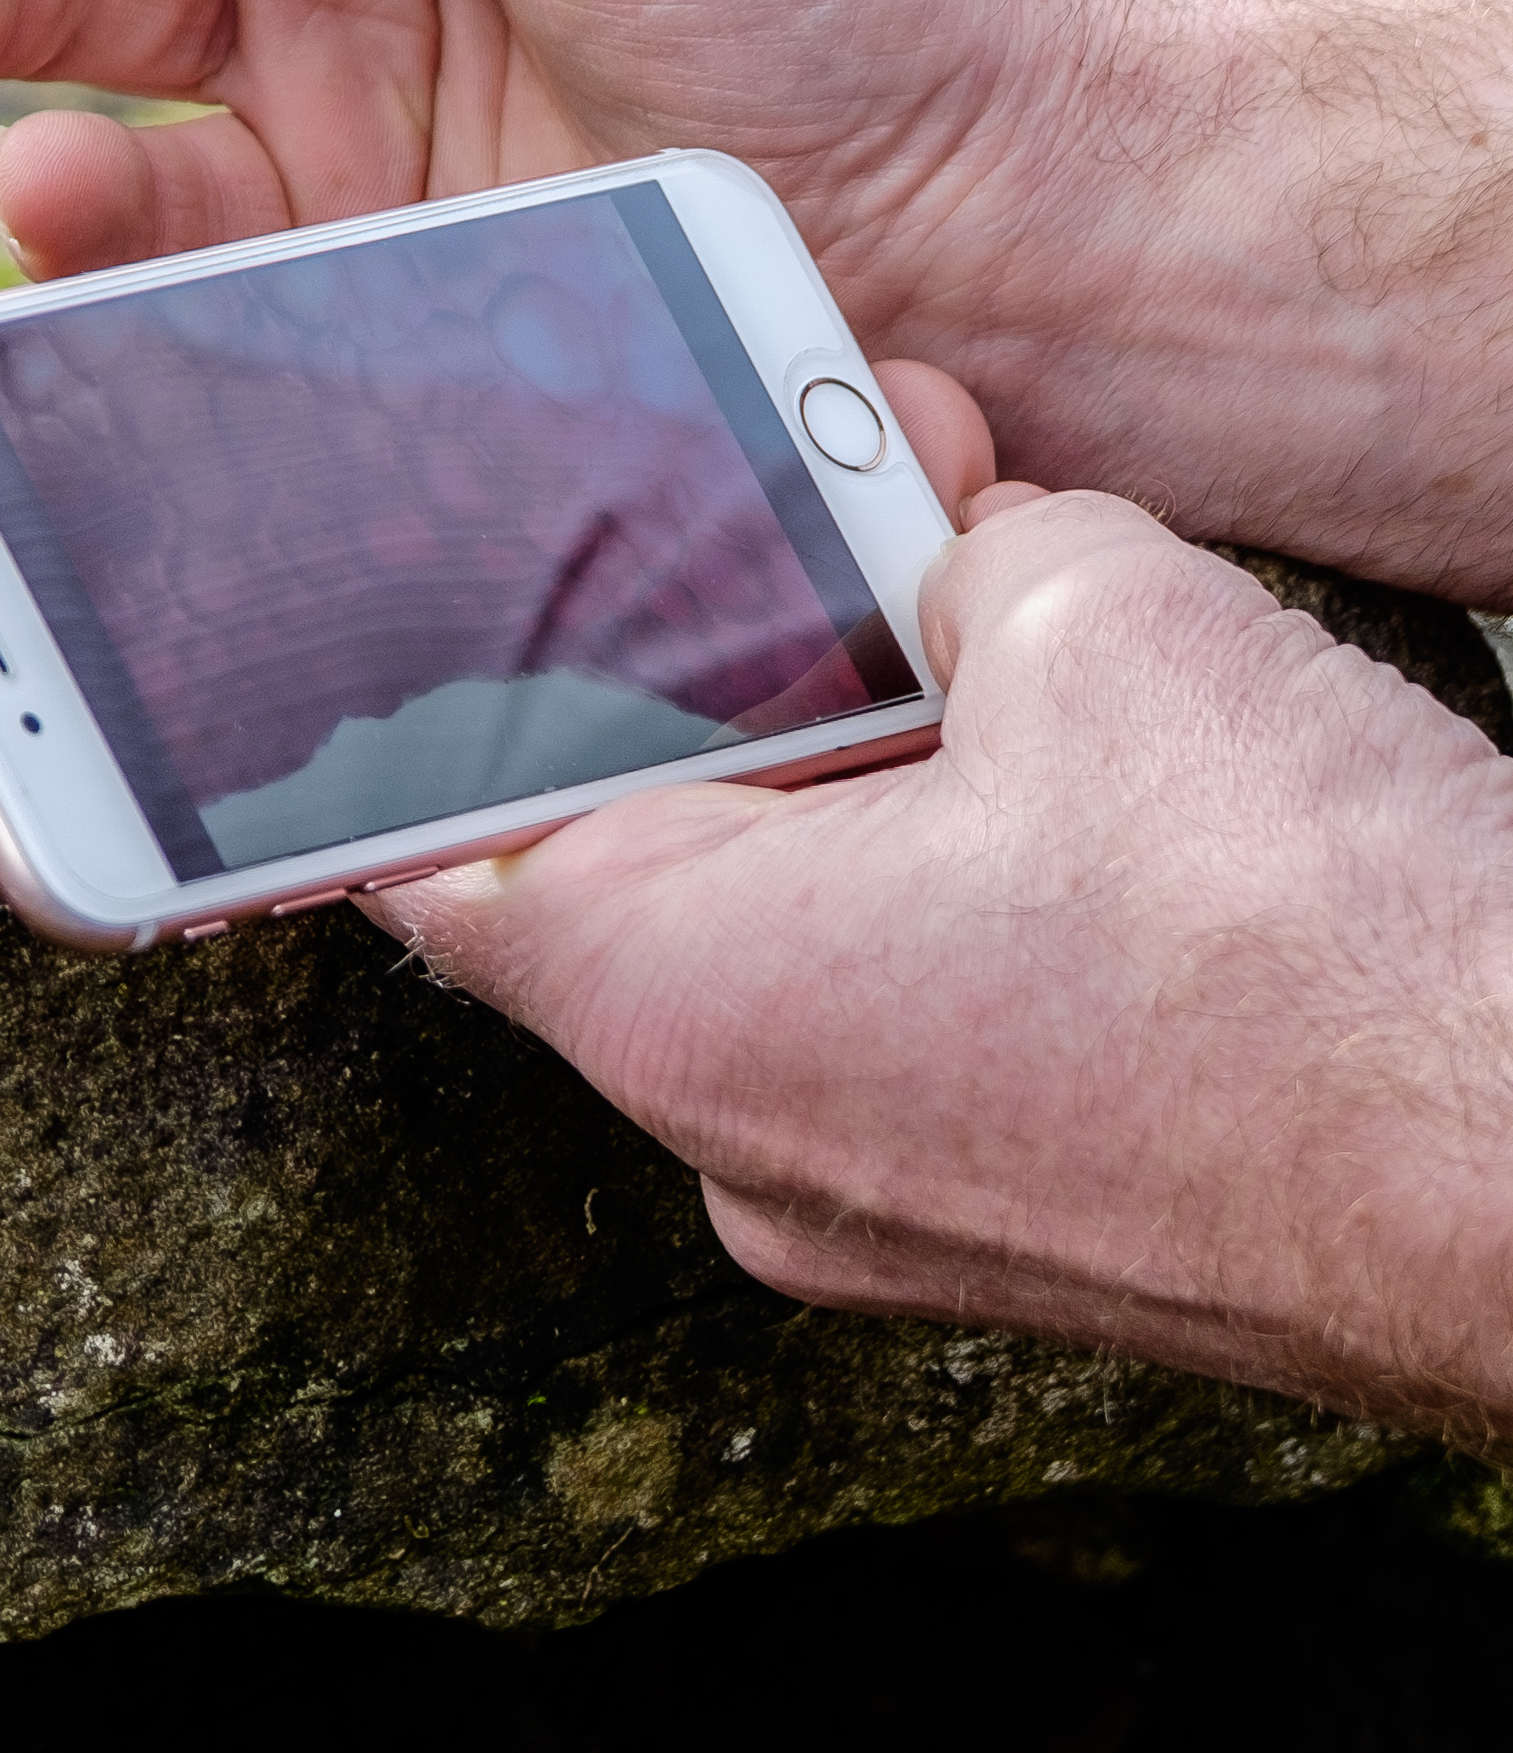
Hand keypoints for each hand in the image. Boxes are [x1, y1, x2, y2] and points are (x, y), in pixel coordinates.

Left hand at [374, 466, 1512, 1442]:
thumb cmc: (1323, 945)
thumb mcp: (1099, 620)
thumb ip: (950, 545)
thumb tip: (941, 522)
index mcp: (671, 999)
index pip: (428, 846)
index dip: (437, 705)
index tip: (456, 603)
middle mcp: (735, 1140)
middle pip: (627, 869)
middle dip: (720, 692)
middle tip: (819, 546)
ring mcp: (877, 1212)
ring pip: (790, 946)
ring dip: (863, 791)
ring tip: (987, 645)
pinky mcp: (1016, 1231)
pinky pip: (916, 1031)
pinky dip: (955, 905)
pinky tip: (1081, 798)